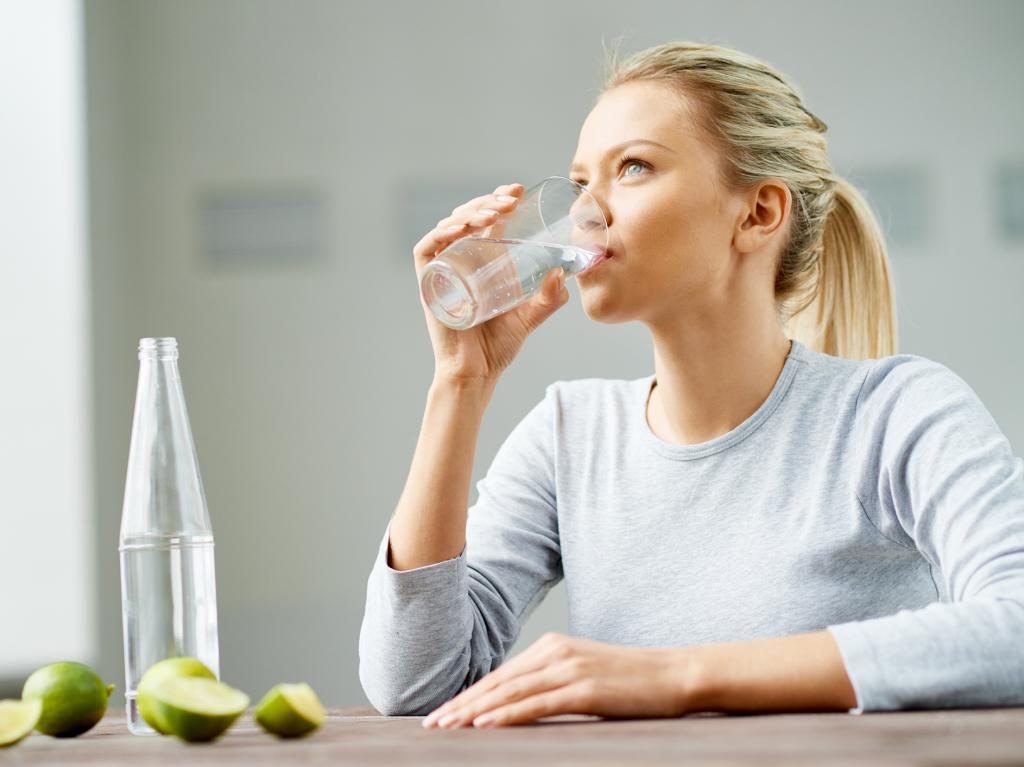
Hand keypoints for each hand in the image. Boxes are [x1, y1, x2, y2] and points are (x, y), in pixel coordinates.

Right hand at [414, 183, 570, 385]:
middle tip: (511, 199)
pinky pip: (427, 248)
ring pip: (448, 226)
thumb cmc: (498, 346)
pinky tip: (461, 227)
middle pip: (467, 217)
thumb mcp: (530, 315)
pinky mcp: (428, 283)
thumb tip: (565, 272)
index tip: (518, 190)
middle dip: (488, 201)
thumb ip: (550, 297)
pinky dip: (441, 233)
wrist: (477, 372)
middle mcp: (459, 260)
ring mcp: (443, 270)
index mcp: (481, 261)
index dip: (498, 199)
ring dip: (470, 211)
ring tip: (494, 211)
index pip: (486, 219)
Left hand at [420, 632, 694, 728]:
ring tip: (448, 726)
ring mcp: (569, 669)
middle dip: (462, 704)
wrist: (675, 673)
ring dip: (474, 711)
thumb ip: (552, 681)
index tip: (444, 711)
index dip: (470, 694)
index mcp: (552, 646)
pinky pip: (537, 704)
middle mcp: (555, 652)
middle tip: (432, 724)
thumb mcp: (585, 674)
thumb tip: (519, 703)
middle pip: (498, 682)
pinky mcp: (584, 689)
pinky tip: (485, 725)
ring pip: (510, 693)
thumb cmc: (631, 681)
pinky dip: (507, 715)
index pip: (501, 675)